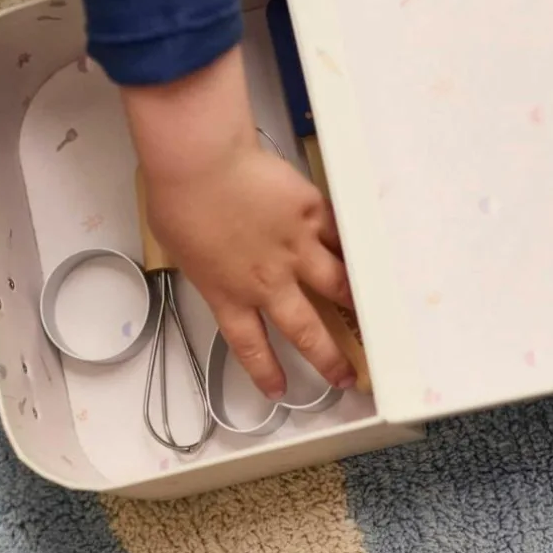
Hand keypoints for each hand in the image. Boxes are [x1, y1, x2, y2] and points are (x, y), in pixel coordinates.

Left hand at [122, 47, 356, 399]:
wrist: (201, 161)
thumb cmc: (179, 199)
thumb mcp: (182, 250)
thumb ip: (210, 269)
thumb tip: (223, 266)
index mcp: (229, 294)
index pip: (251, 346)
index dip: (267, 371)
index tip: (279, 391)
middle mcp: (268, 282)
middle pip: (304, 331)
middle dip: (328, 358)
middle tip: (345, 376)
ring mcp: (295, 250)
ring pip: (335, 288)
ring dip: (354, 305)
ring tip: (372, 317)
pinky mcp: (311, 216)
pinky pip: (340, 238)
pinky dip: (355, 250)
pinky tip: (372, 259)